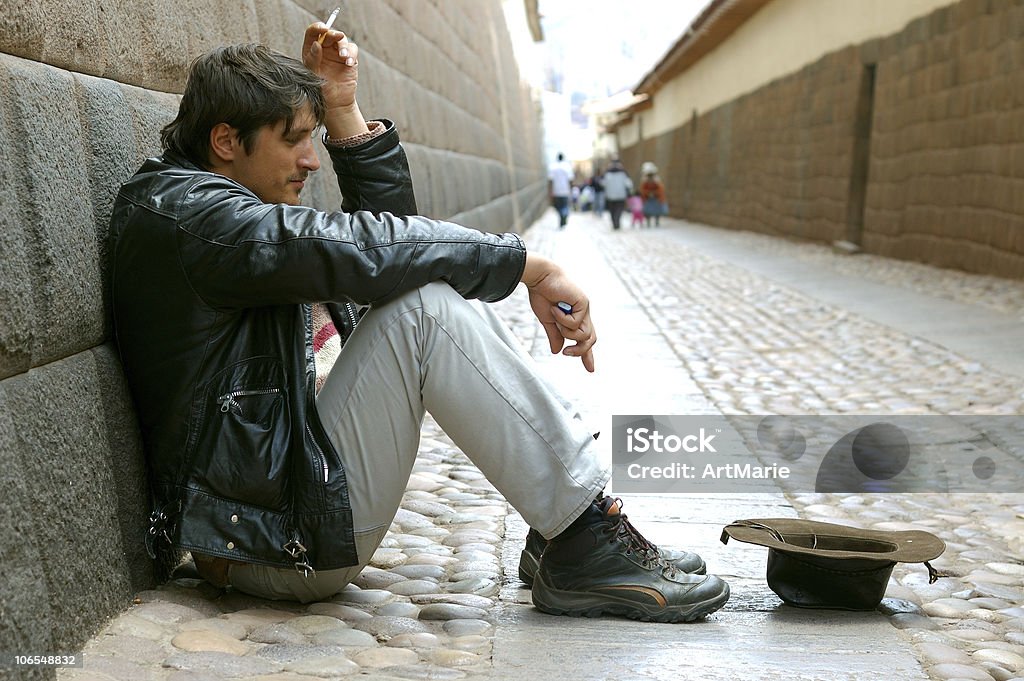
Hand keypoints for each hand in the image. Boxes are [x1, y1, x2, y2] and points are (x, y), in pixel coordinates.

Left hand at [301, 22, 367, 138]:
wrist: (335, 103)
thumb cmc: (320, 90)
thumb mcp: (312, 75)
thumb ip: (312, 59)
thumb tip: (316, 44)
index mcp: (312, 50)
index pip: (313, 32)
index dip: (318, 27)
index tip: (322, 29)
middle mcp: (325, 49)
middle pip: (329, 33)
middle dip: (333, 34)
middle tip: (336, 37)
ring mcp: (337, 53)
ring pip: (342, 40)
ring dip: (344, 46)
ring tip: (343, 57)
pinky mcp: (349, 59)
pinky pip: (353, 50)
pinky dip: (352, 54)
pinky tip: (348, 63)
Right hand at [522, 254, 596, 371]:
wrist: (539, 278)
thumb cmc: (541, 295)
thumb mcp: (547, 321)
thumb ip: (554, 335)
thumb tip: (556, 351)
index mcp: (575, 318)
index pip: (584, 340)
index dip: (587, 355)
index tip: (590, 370)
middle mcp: (582, 314)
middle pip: (590, 340)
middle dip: (580, 351)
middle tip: (565, 353)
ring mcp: (584, 309)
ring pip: (583, 335)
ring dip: (565, 331)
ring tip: (555, 316)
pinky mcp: (584, 303)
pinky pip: (576, 323)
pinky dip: (563, 319)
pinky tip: (556, 307)